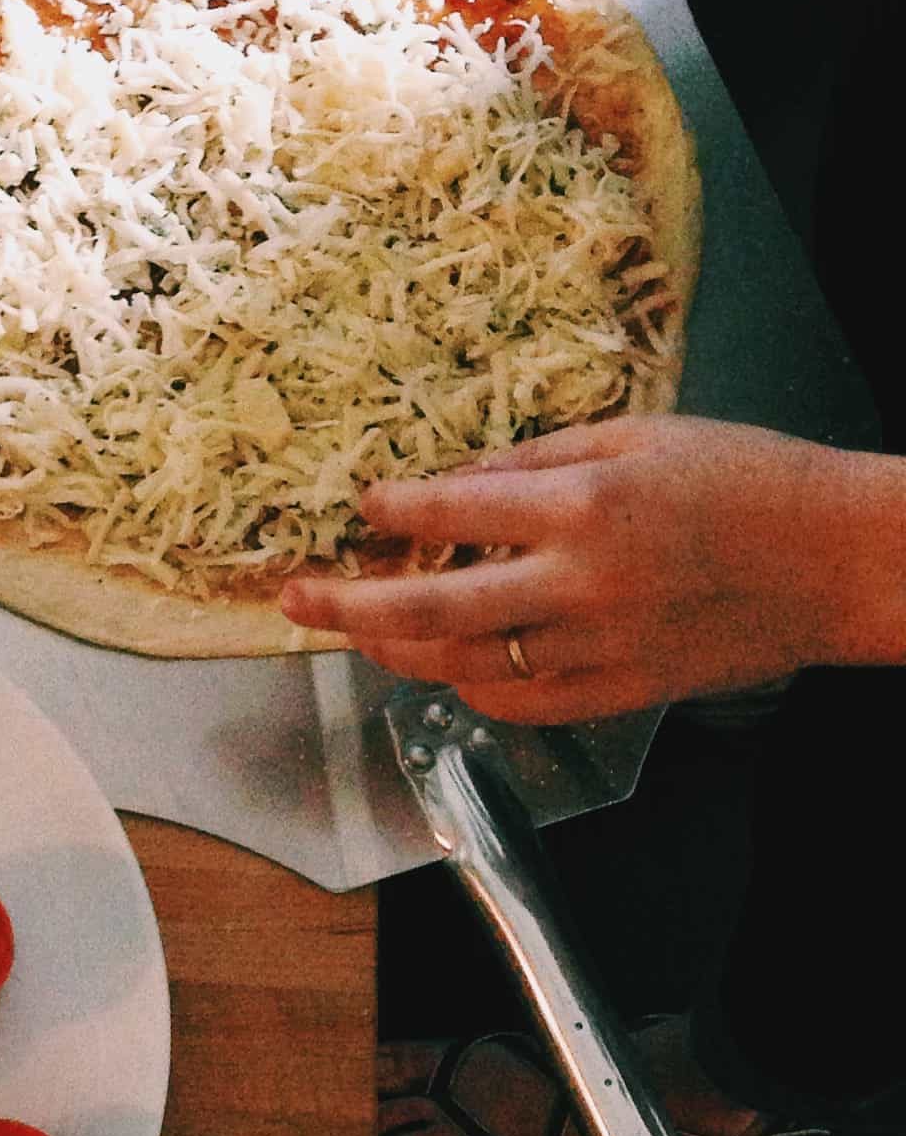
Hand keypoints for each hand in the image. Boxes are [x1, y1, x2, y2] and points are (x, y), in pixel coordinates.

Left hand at [277, 416, 905, 722]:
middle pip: (429, 609)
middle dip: (346, 605)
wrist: (840, 562)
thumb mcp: (637, 434)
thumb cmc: (747, 482)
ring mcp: (598, 647)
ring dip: (395, 649)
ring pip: (462, 664)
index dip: (388, 511)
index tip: (358, 507)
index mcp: (584, 506)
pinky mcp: (621, 691)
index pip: (449, 511)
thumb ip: (535, 459)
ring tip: (358, 629)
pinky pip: (518, 701)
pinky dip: (467, 683)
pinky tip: (444, 662)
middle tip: (294, 598)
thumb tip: (449, 481)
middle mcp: (580, 584)